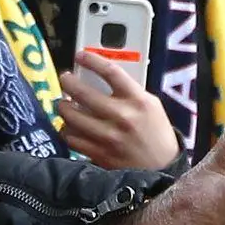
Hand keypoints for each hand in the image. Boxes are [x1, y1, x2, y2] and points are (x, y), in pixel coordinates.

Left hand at [57, 58, 179, 170]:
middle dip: (68, 82)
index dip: (91, 60)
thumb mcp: (150, 105)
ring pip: (72, 116)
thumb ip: (128, 91)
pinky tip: (70, 126)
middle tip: (65, 79)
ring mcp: (108, 137)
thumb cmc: (156, 133)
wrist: (161, 168)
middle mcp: (122, 117)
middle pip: (83, 92)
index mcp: (138, 101)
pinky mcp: (99, 154)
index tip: (80, 56)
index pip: (110, 71)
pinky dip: (67, 129)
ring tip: (64, 104)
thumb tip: (100, 77)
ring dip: (63, 107)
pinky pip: (71, 138)